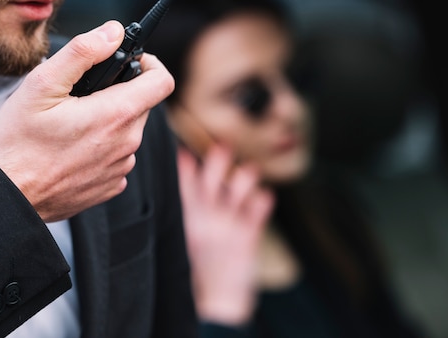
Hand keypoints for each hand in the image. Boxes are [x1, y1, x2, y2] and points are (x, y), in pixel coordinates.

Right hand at [0, 21, 174, 221]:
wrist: (10, 197)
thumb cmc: (20, 141)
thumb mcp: (43, 85)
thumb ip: (83, 52)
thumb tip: (113, 31)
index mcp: (116, 114)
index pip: (162, 81)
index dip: (149, 63)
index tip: (129, 61)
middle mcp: (127, 143)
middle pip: (141, 104)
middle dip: (118, 93)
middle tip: (83, 95)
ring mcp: (121, 167)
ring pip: (128, 131)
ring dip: (109, 121)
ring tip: (71, 125)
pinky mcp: (111, 185)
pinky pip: (117, 156)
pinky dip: (102, 147)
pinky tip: (72, 150)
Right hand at [177, 144, 273, 324]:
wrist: (217, 300)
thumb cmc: (200, 265)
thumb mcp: (186, 235)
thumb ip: (186, 205)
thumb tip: (186, 169)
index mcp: (186, 217)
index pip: (183, 179)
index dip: (186, 161)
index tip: (188, 149)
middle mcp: (206, 217)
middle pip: (213, 175)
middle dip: (219, 157)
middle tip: (225, 147)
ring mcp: (227, 225)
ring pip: (241, 185)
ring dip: (247, 175)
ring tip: (250, 172)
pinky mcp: (248, 235)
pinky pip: (260, 207)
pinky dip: (264, 199)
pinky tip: (264, 198)